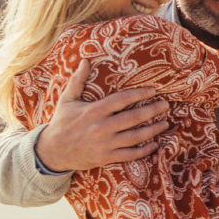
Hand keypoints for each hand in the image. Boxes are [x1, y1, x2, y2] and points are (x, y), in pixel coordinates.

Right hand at [35, 60, 168, 170]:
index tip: (153, 90)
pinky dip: (145, 150)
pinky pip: (130, 155)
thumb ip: (78, 80)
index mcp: (94, 111)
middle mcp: (102, 127)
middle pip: (134, 118)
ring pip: (136, 137)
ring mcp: (105, 144)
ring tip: (165, 123)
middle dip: (153, 110)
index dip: (140, 94)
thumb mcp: (67, 99)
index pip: (122, 99)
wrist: (53, 151)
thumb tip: (85, 60)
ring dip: (153, 130)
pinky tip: (155, 144)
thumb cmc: (62, 123)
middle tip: (166, 105)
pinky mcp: (106, 158)